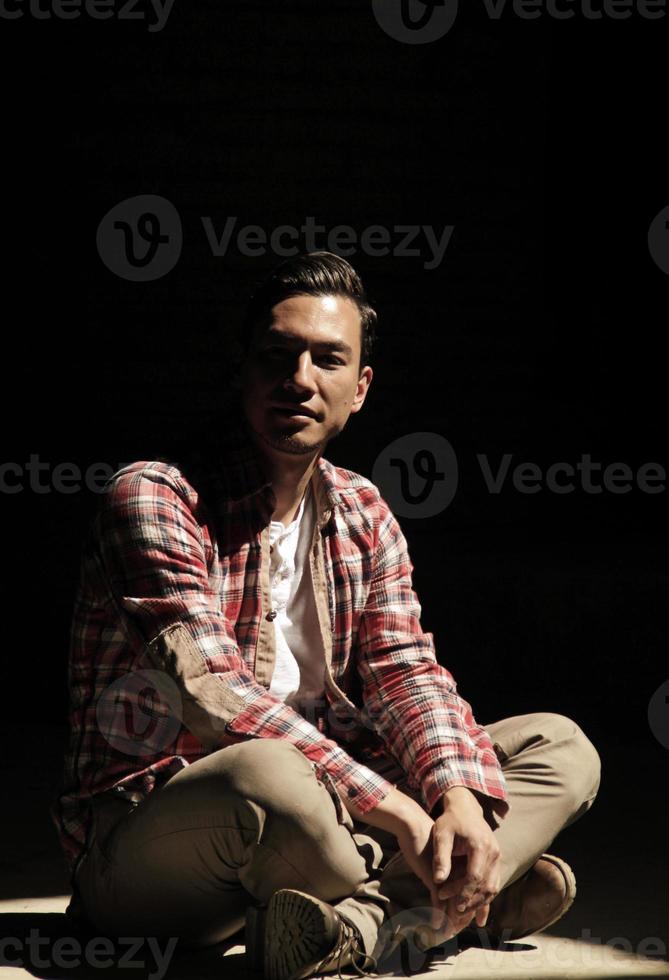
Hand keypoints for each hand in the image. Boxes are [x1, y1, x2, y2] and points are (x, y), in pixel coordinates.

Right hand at [393, 812, 474, 941]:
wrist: (413, 825)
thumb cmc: (425, 840)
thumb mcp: (437, 858)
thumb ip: (444, 871)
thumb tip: (447, 885)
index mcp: (462, 865)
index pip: (469, 892)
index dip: (467, 908)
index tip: (462, 920)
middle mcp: (458, 872)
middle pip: (464, 901)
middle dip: (461, 918)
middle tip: (455, 930)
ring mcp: (447, 876)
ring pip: (453, 904)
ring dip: (452, 920)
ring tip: (448, 933)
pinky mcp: (434, 877)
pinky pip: (439, 900)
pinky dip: (439, 914)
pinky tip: (437, 925)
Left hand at [432, 787, 500, 928]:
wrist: (465, 807)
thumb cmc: (450, 820)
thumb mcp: (441, 835)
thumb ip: (440, 857)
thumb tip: (438, 881)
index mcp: (480, 845)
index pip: (475, 877)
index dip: (464, 894)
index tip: (453, 907)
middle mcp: (493, 852)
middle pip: (487, 885)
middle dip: (471, 902)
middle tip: (456, 914)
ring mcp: (497, 856)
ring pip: (493, 887)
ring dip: (479, 903)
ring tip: (463, 914)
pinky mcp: (496, 859)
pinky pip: (494, 882)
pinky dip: (487, 898)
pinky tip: (479, 914)